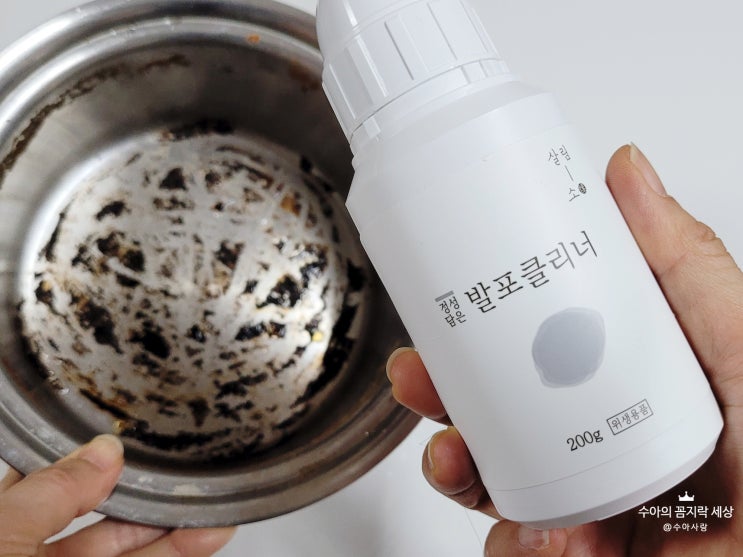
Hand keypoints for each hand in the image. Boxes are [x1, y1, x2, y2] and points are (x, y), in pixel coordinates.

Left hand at [0, 435, 234, 556]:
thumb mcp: (1, 535)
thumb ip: (52, 492)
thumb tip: (103, 451)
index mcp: (0, 528)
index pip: (46, 479)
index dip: (88, 457)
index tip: (131, 437)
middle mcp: (29, 553)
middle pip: (95, 513)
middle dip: (142, 490)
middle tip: (183, 469)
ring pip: (125, 547)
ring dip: (172, 527)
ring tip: (212, 505)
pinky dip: (177, 552)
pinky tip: (205, 536)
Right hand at [386, 144, 742, 555]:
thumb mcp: (737, 346)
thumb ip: (685, 267)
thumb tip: (628, 174)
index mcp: (630, 384)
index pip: (543, 346)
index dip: (488, 325)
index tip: (451, 302)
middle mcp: (603, 440)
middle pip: (500, 409)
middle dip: (446, 393)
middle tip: (421, 376)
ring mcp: (590, 505)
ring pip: (492, 478)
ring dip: (456, 465)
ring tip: (455, 458)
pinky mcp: (578, 553)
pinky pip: (516, 546)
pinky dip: (512, 543)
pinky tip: (535, 537)